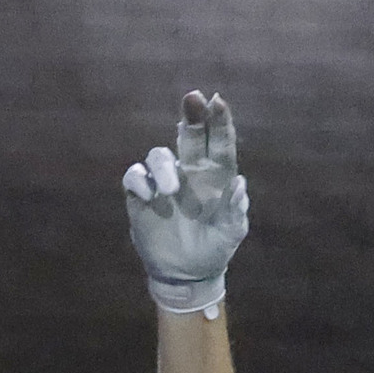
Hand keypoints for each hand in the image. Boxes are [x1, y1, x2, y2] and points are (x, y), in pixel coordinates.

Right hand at [122, 91, 248, 317]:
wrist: (186, 273)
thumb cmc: (214, 248)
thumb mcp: (231, 233)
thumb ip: (235, 210)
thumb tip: (238, 184)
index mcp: (217, 174)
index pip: (219, 141)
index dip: (218, 120)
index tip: (216, 102)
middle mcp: (191, 170)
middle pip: (190, 134)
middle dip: (192, 114)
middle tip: (193, 98)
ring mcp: (165, 181)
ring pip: (158, 154)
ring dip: (163, 165)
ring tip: (170, 190)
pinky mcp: (142, 196)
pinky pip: (135, 177)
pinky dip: (140, 182)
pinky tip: (151, 197)